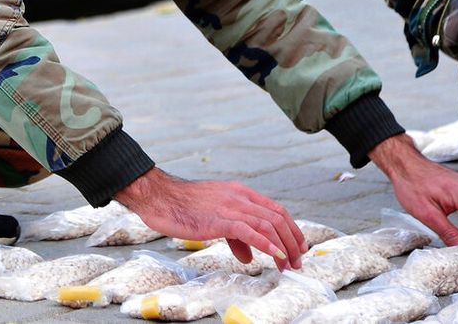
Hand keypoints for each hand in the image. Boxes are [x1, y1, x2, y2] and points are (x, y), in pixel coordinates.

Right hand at [115, 167, 306, 269]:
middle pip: (277, 217)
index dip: (291, 229)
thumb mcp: (214, 219)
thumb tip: (248, 256)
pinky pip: (250, 232)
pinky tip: (276, 256)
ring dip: (283, 246)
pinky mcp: (219, 220)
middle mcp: (239, 197)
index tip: (298, 247)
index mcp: (240, 193)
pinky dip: (267, 244)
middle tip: (298, 261)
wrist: (160, 198)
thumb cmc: (183, 207)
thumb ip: (235, 235)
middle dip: (292, 240)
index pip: (275, 209)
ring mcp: (230, 207)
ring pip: (268, 224)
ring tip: (288, 264)